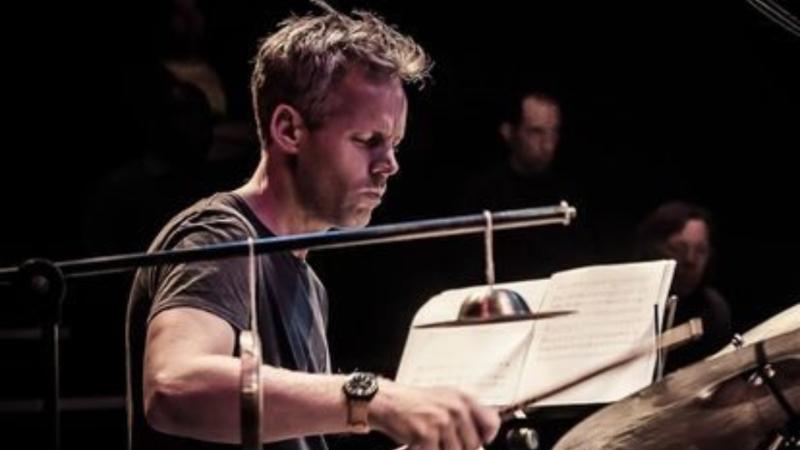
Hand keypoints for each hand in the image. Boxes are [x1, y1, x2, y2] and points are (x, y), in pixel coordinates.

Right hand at [369, 380, 499, 449]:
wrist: (388, 402)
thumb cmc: (415, 403)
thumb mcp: (446, 399)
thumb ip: (466, 415)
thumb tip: (485, 436)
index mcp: (464, 398)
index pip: (492, 423)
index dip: (486, 437)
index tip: (480, 440)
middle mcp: (456, 408)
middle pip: (473, 445)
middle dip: (458, 447)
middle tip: (443, 441)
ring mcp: (442, 421)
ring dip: (442, 449)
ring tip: (431, 440)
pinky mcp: (427, 433)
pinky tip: (418, 443)